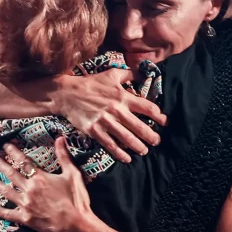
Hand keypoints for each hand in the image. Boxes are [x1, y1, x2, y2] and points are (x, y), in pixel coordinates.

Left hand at [0, 139, 98, 231]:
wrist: (75, 223)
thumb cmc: (76, 198)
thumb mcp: (72, 174)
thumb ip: (64, 156)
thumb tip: (60, 138)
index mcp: (40, 178)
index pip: (24, 162)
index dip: (14, 153)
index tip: (6, 146)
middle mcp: (29, 189)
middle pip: (11, 174)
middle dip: (0, 165)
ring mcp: (25, 204)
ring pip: (6, 192)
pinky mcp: (26, 218)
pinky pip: (9, 214)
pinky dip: (0, 211)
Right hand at [48, 69, 166, 162]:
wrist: (68, 94)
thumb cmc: (91, 83)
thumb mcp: (111, 73)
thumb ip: (130, 74)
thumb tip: (144, 72)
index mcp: (123, 96)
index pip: (147, 107)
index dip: (159, 116)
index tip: (164, 122)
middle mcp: (117, 110)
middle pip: (139, 126)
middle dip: (151, 136)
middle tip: (157, 141)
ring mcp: (105, 121)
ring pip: (127, 138)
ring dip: (138, 146)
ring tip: (145, 151)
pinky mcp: (95, 131)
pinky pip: (110, 145)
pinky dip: (120, 153)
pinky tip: (127, 158)